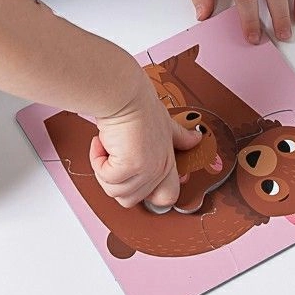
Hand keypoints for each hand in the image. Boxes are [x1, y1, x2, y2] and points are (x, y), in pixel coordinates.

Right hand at [89, 71, 201, 209]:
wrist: (125, 94)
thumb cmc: (140, 104)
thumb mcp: (166, 124)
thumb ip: (180, 137)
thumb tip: (197, 138)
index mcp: (169, 162)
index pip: (168, 196)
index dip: (147, 193)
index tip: (131, 175)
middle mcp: (160, 169)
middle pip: (132, 200)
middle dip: (117, 182)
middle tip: (115, 160)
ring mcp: (147, 170)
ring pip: (116, 192)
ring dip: (104, 169)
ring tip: (109, 146)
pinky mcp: (130, 166)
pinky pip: (106, 179)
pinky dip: (97, 160)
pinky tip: (102, 143)